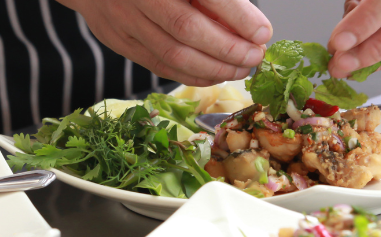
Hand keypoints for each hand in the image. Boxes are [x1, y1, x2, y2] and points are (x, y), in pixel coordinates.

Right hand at [61, 0, 271, 85]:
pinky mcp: (118, 40)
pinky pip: (158, 65)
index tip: (262, 32)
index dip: (238, 16)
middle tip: (255, 56)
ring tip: (240, 69)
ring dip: (213, 68)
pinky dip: (190, 74)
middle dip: (228, 49)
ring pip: (173, 54)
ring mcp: (125, 18)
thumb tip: (252, 25)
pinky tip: (213, 75)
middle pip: (187, 29)